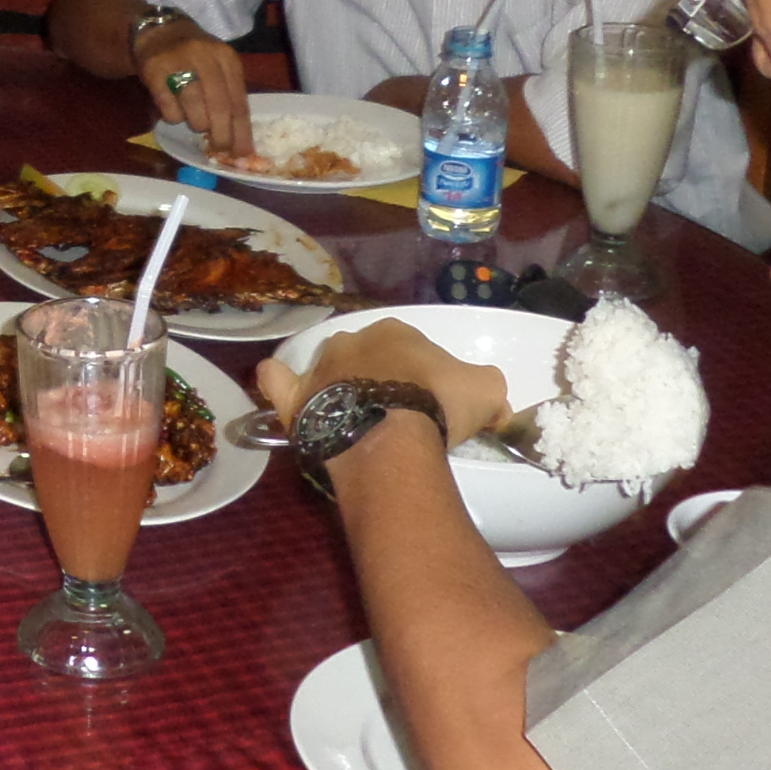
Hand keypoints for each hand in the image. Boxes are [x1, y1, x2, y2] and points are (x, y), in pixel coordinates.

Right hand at [132, 18, 253, 163]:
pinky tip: (174, 109)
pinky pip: (169, 109)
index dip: (242, 131)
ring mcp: (178, 63)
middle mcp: (205, 57)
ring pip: (194, 110)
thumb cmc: (195, 56)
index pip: (238, 100)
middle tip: (220, 150)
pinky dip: (174, 117)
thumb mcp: (218, 67)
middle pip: (219, 107)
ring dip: (196, 124)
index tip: (242, 154)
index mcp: (226, 58)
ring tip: (194, 119)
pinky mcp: (154, 71)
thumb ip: (228, 95)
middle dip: (221, 136)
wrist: (159, 31)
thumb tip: (237, 140)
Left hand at [256, 320, 506, 449]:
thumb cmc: (439, 406)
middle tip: (397, 413)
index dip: (422, 376)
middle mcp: (353, 340)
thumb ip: (488, 388)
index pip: (411, 349)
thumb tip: (493, 403)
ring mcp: (319, 368)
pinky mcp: (295, 398)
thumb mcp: (487, 391)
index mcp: (397, 332)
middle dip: (381, 378)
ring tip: (357, 416)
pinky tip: (283, 387)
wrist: (392, 437)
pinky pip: (277, 380)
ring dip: (339, 385)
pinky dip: (278, 381)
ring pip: (328, 369)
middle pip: (369, 357)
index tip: (431, 400)